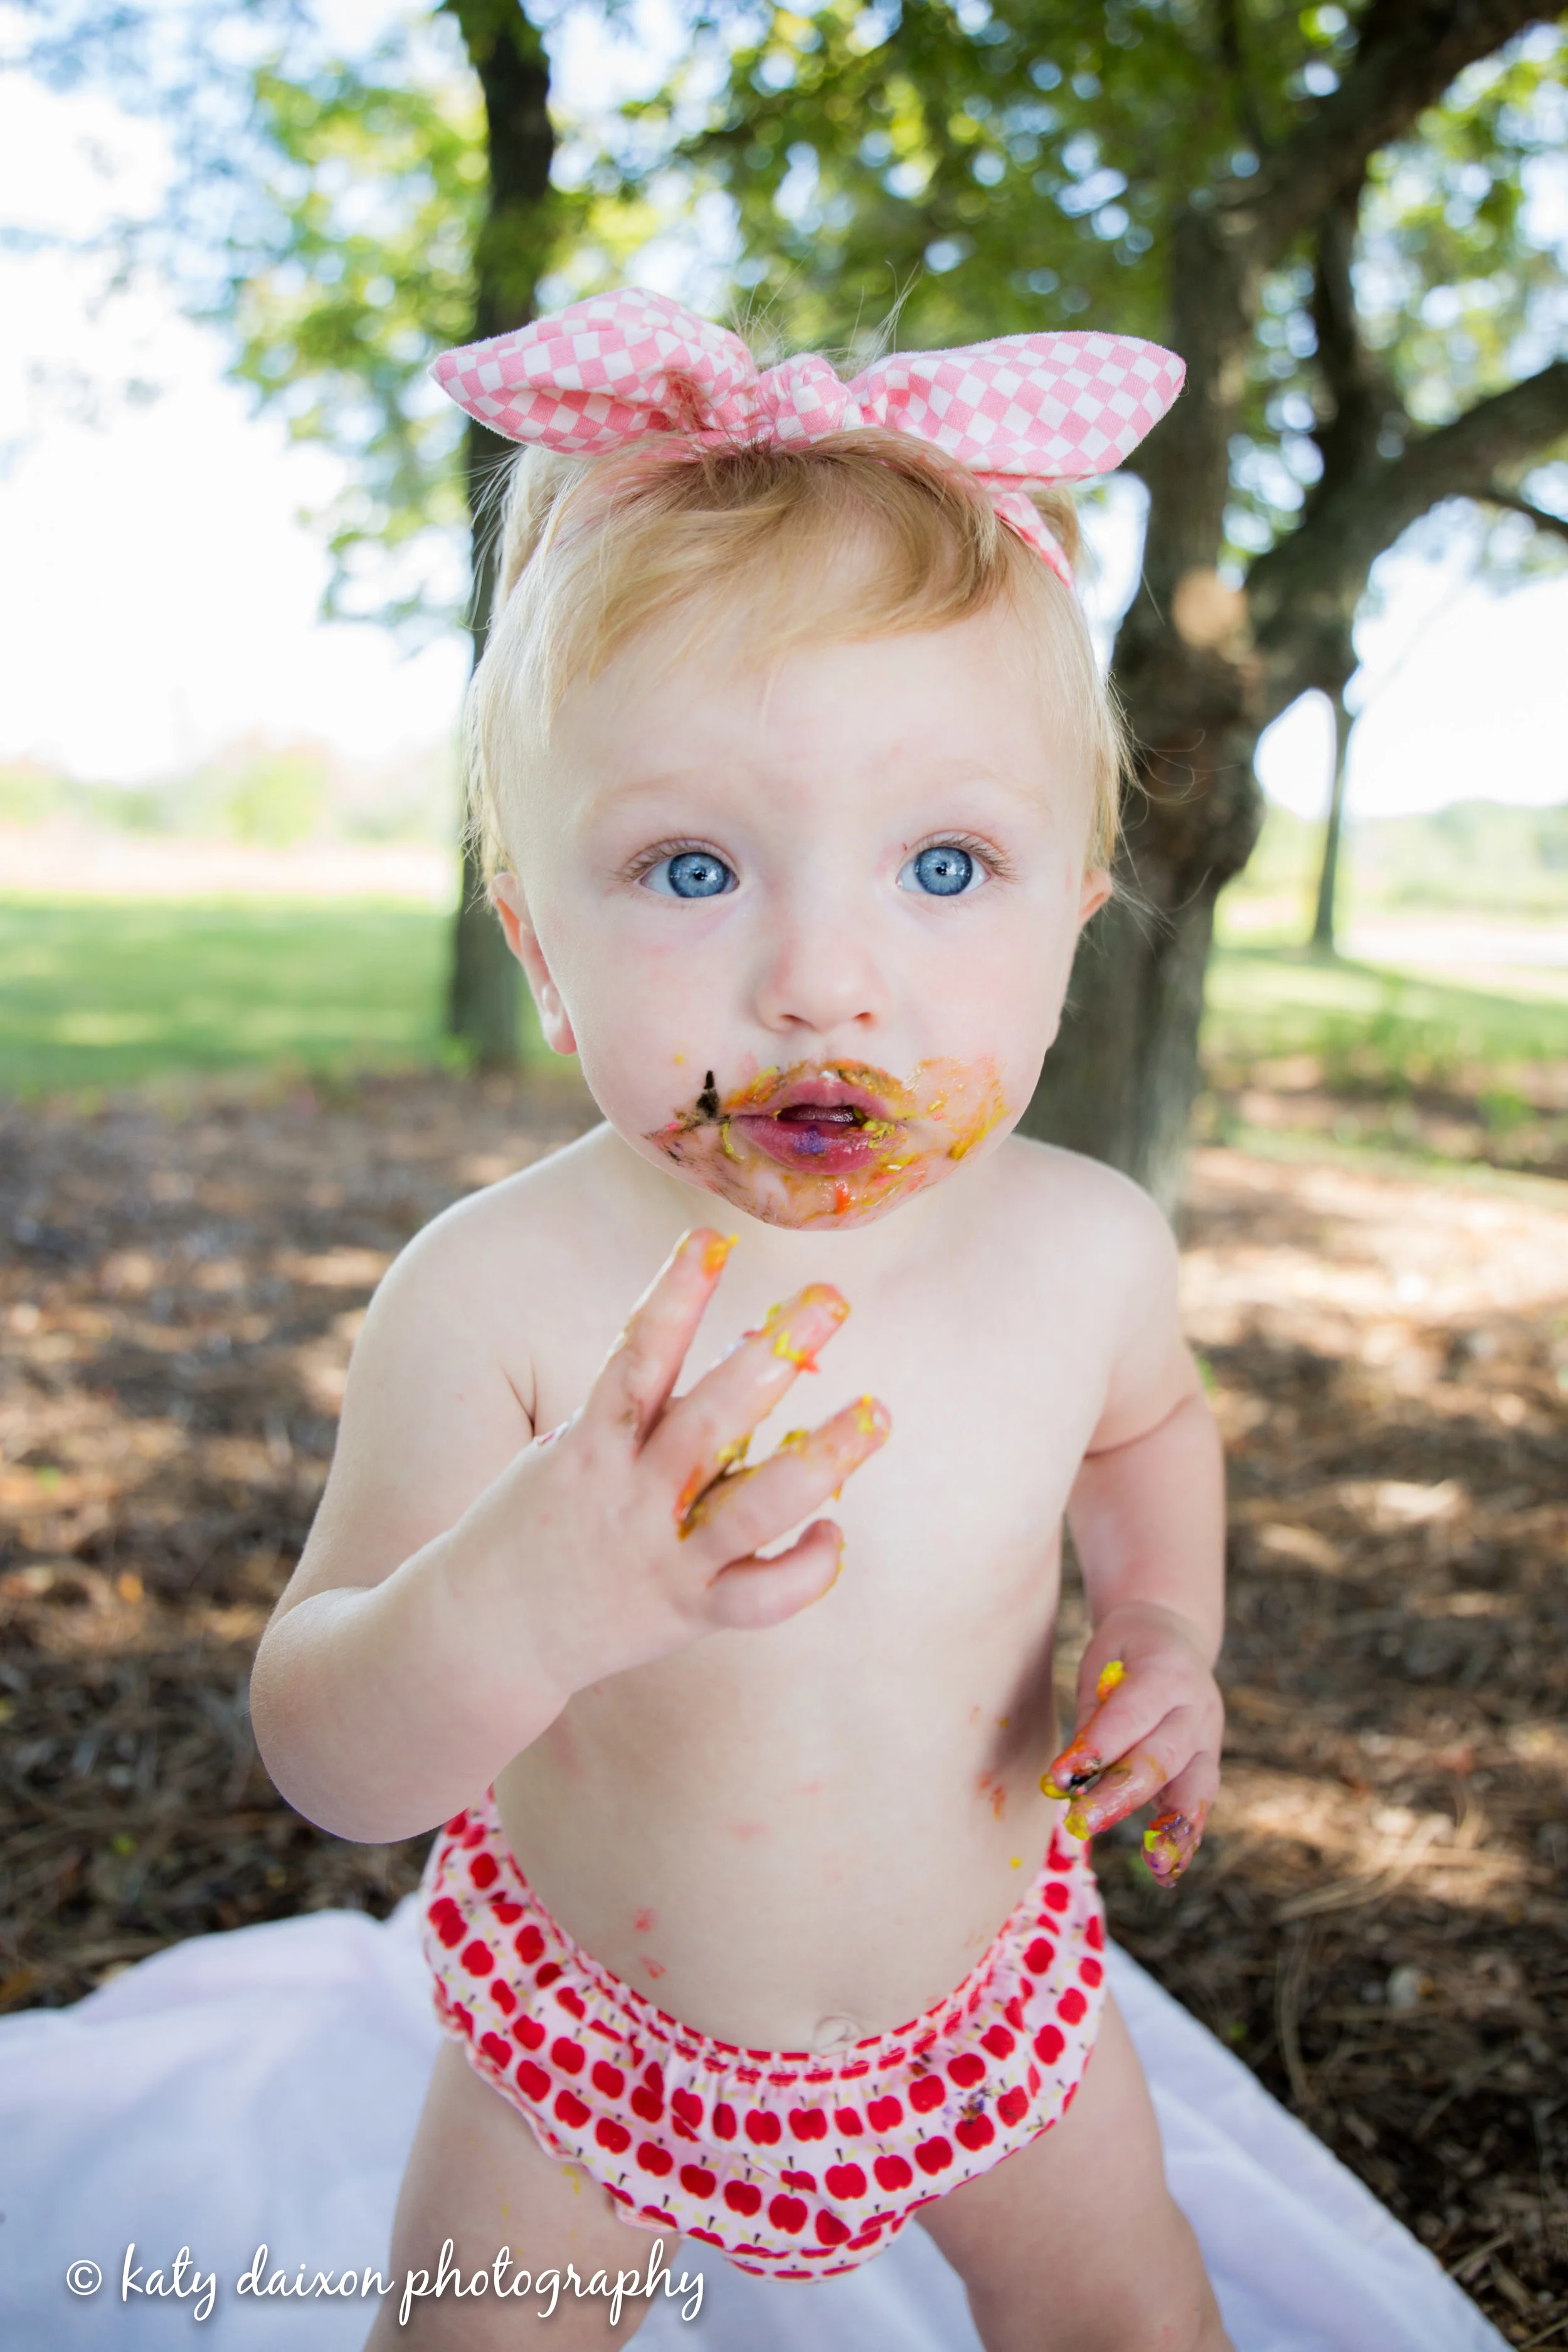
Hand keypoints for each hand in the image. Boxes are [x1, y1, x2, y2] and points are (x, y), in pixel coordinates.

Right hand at [480, 1228, 889, 1701]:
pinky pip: (758, 1598)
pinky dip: (803, 1570)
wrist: (483, 1634)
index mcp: (592, 1444)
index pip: (636, 1354)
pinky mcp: (687, 1611)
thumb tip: (720, 1356)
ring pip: (750, 1507)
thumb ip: (634, 1413)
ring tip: (875, 1413)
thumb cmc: (535, 1525)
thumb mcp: (565, 1451)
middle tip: (832, 1297)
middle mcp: (630, 1495)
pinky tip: (835, 1535)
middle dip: (772, 1356)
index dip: (673, 1293)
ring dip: (818, 1460)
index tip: (712, 1236)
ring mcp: (661, 1556)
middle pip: (709, 1419)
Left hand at [1040, 1604, 1222, 1884]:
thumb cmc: (1124, 1654)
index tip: (1059, 1778)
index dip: (1096, 1749)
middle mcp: (1197, 1706)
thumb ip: (1093, 1719)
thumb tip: (1072, 1778)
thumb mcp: (1101, 1665)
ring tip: (1155, 1864)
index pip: (1129, 1716)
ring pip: (1196, 1784)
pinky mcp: (1211, 1762)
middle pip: (1161, 1756)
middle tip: (1082, 1822)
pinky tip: (1170, 1868)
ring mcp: (1210, 1737)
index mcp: (1165, 1671)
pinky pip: (1201, 1801)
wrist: (1175, 1635)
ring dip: (1172, 1827)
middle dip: (1121, 1793)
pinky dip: (1186, 1835)